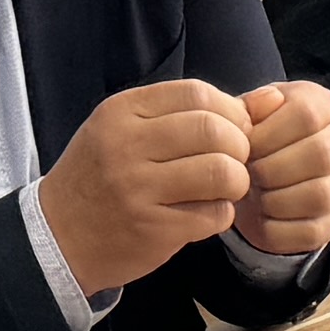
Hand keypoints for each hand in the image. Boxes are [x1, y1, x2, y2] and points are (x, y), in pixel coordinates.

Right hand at [35, 78, 257, 300]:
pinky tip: (206, 213)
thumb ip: (199, 112)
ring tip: (225, 188)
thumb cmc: (104, 176)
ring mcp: (137, 189)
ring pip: (221, 172)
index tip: (230, 130)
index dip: (229, 111)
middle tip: (233, 162)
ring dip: (236, 182)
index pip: (197, 93)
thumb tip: (272, 98)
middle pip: (214, 131)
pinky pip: (213, 214)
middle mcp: (126, 146)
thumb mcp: (134, 131)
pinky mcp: (152, 229)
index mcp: (121, 112)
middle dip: (239, 147)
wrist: (57, 236)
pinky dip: (221, 214)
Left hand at [235, 80, 329, 255]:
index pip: (307, 115)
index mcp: (324, 106)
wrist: (264, 169)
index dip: (269, 134)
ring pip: (320, 196)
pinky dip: (279, 230)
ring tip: (255, 195)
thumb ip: (249, 106)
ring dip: (276, 200)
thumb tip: (263, 103)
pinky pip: (312, 232)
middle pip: (320, 155)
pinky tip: (262, 217)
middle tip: (248, 174)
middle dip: (272, 169)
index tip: (243, 147)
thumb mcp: (250, 113)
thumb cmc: (258, 136)